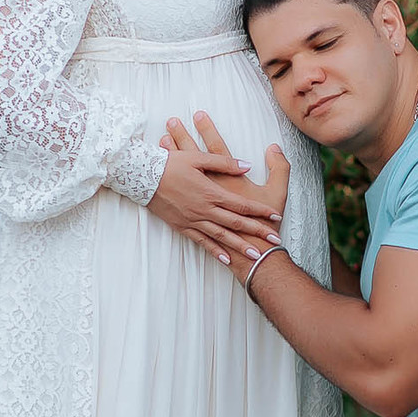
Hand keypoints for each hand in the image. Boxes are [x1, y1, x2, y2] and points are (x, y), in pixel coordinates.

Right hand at [160, 112, 290, 281]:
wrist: (142, 177)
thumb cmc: (170, 164)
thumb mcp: (199, 158)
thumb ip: (225, 163)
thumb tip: (247, 165)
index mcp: (211, 192)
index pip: (242, 204)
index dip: (260, 211)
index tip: (276, 217)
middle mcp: (205, 209)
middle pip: (236, 223)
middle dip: (257, 233)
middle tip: (274, 242)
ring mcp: (193, 220)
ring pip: (221, 236)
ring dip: (239, 246)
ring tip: (255, 255)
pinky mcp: (182, 226)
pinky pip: (202, 241)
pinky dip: (215, 250)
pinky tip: (226, 258)